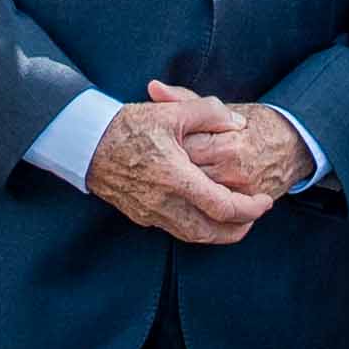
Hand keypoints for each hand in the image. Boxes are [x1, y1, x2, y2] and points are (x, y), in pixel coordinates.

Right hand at [85, 99, 272, 246]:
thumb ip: (210, 113)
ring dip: (219, 233)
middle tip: (255, 215)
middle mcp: (164, 202)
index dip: (250, 209)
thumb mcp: (171, 112)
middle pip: (212, 232)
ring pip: (194, 236)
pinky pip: (176, 230)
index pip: (223, 207)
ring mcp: (151, 213)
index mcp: (176, 177)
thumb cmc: (128, 125)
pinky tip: (205, 215)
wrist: (84, 143)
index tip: (264, 201)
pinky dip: (198, 229)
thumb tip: (237, 124)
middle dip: (239, 228)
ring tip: (236, 220)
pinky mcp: (140, 215)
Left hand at [144, 80, 306, 200]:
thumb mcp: (222, 107)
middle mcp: (232, 170)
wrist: (293, 144)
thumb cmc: (254, 124)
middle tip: (150, 170)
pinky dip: (195, 208)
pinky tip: (180, 200)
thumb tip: (153, 87)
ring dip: (177, 193)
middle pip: (186, 177)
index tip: (148, 147)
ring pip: (197, 198)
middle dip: (166, 173)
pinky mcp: (245, 207)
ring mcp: (239, 192)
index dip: (162, 149)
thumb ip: (185, 100)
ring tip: (162, 185)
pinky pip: (213, 212)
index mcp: (225, 142)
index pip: (183, 149)